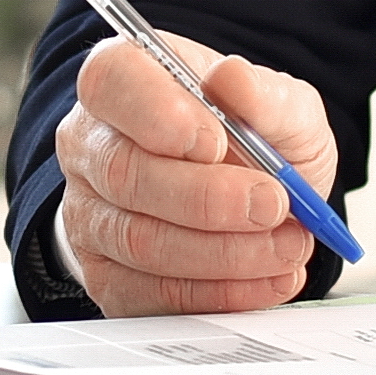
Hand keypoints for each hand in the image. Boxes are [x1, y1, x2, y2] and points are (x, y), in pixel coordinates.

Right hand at [52, 33, 344, 316]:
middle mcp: (92, 145)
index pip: (110, 80)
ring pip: (139, 241)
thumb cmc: (253, 140)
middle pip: (123, 173)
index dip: (157, 112)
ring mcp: (89, 214)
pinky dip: (219, 292)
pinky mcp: (105, 276)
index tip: (215, 141)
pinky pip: (151, 294)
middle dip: (207, 199)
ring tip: (286, 245)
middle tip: (272, 205)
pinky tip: (265, 278)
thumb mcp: (281, 107)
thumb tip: (233, 79)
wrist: (253, 197)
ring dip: (224, 252)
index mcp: (123, 79)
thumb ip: (265, 94)